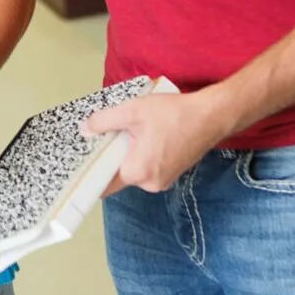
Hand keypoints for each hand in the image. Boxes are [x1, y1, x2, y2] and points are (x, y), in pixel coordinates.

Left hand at [85, 88, 235, 195]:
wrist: (212, 116)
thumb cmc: (174, 114)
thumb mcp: (132, 111)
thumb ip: (104, 121)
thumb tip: (85, 129)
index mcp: (138, 172)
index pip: (105, 183)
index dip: (92, 173)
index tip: (82, 164)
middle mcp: (151, 183)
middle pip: (119, 174)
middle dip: (113, 155)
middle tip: (111, 133)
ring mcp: (163, 180)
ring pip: (134, 168)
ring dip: (129, 152)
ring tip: (134, 130)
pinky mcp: (172, 173)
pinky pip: (148, 166)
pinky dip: (142, 153)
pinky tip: (148, 135)